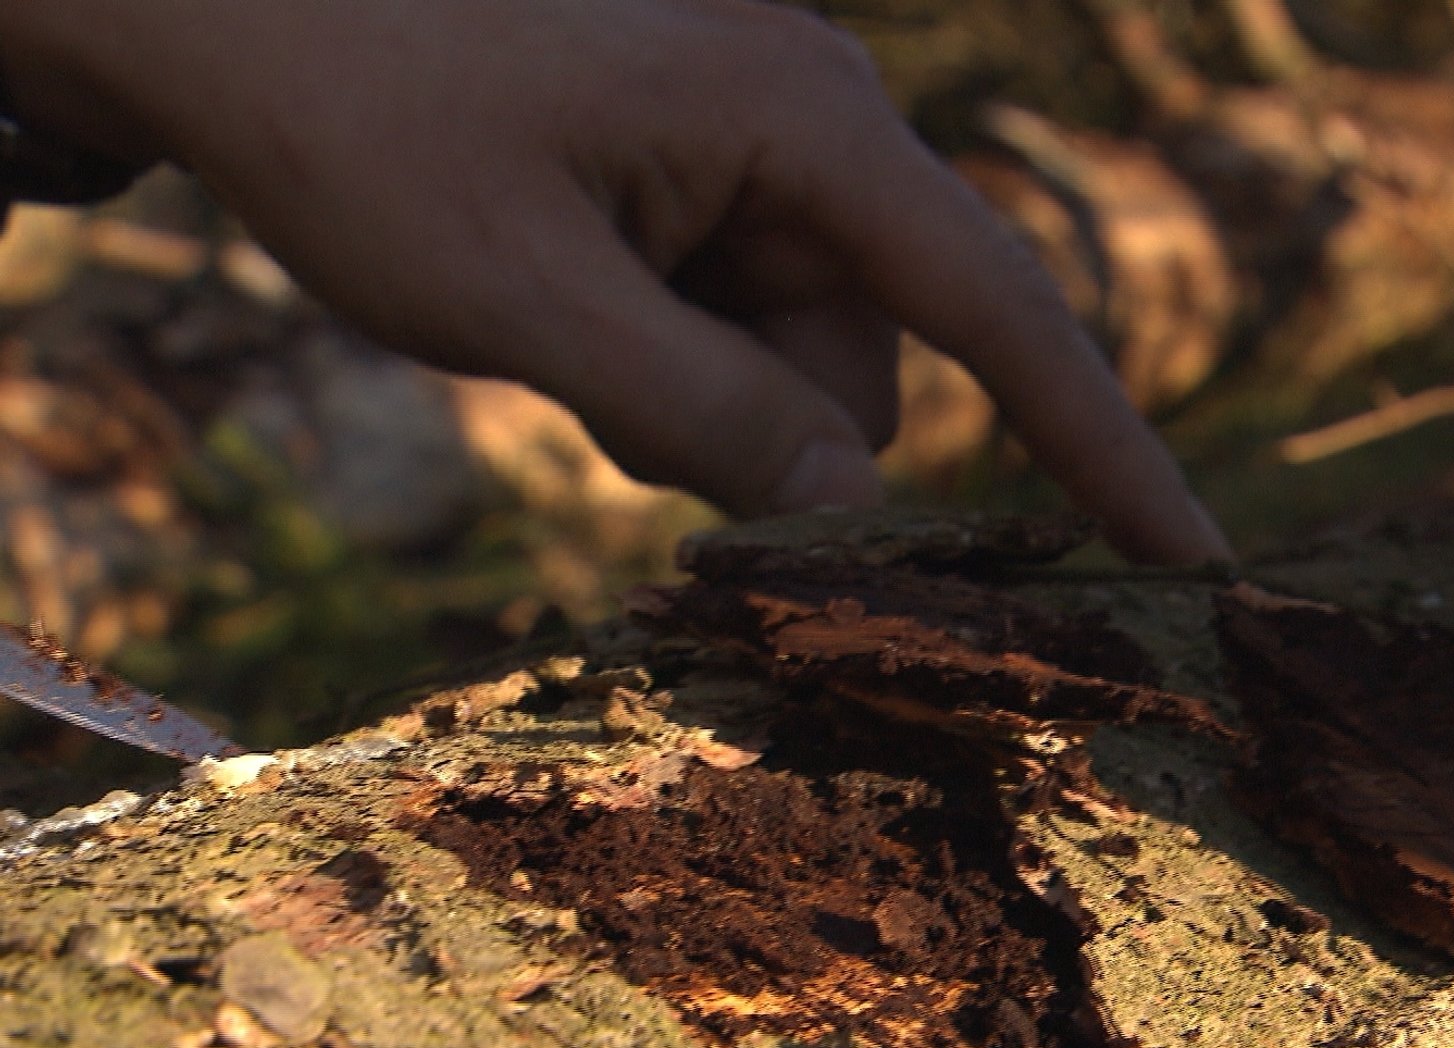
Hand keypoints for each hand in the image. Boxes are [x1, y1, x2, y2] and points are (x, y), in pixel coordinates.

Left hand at [0, 0, 1229, 562]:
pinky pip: (740, 313)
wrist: (228, 5)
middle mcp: (812, 114)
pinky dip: (668, 350)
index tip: (1189, 552)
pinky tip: (564, 293)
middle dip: (758, 418)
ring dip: (695, 390)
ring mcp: (757, 136)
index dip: (1101, 443)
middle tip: (594, 378)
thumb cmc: (363, 126)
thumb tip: (854, 504)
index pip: (997, 307)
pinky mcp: (707, 164)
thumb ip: (703, 412)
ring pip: (800, 353)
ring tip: (553, 319)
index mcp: (803, 114)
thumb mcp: (525, 295)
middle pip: (871, 356)